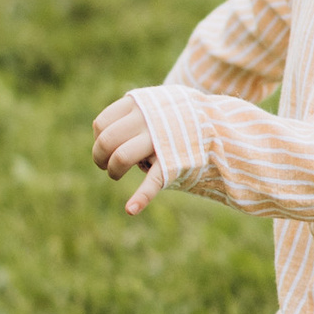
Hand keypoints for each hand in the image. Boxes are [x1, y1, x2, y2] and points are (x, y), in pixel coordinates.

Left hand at [90, 94, 168, 214]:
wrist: (216, 123)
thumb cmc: (177, 116)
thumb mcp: (153, 103)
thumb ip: (130, 113)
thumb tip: (100, 131)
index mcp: (138, 104)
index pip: (102, 124)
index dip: (98, 139)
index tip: (105, 147)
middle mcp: (146, 119)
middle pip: (107, 141)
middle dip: (100, 157)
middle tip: (105, 165)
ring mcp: (159, 140)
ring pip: (121, 157)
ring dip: (113, 171)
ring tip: (115, 174)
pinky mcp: (172, 161)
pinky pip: (153, 180)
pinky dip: (141, 197)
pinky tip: (131, 209)